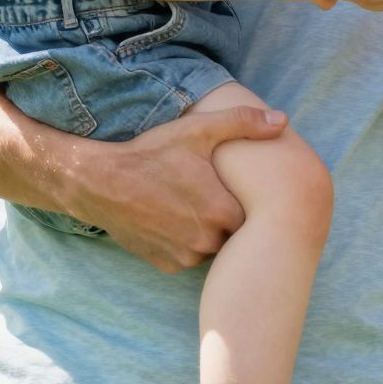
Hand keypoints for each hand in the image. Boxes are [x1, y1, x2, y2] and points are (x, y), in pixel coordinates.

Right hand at [58, 104, 289, 272]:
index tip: (237, 188)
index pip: (254, 215)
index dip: (246, 200)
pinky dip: (187, 244)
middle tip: (214, 195)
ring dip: (209, 233)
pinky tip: (175, 221)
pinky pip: (189, 257)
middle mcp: (206, 240)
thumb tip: (282, 120)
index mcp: (221, 211)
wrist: (99, 182)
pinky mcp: (166, 264)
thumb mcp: (198, 130)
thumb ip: (244, 123)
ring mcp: (184, 256)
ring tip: (193, 207)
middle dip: (228, 218)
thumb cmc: (151, 153)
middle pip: (234, 234)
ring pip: (212, 248)